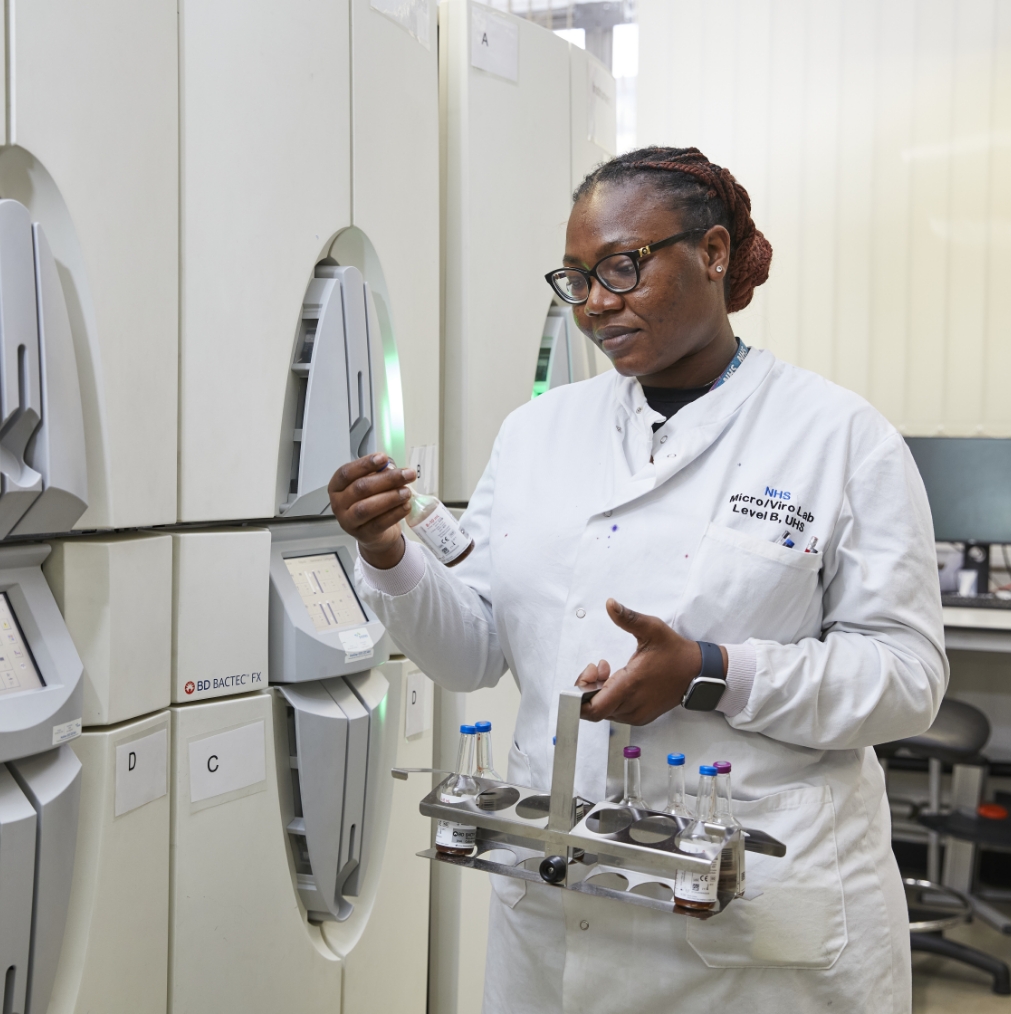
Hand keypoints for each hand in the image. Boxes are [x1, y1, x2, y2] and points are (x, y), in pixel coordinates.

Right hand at [328, 454, 416, 568]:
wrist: (373, 532)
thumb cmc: (370, 502)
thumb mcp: (371, 485)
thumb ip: (378, 474)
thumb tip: (390, 468)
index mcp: (337, 487)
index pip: (346, 473)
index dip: (365, 464)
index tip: (383, 457)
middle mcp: (338, 504)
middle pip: (360, 488)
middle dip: (387, 479)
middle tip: (407, 474)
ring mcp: (348, 521)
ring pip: (367, 507)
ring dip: (390, 497)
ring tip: (407, 491)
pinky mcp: (363, 535)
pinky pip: (379, 523)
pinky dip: (394, 513)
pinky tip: (406, 506)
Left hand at [576, 599, 727, 725]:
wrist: (697, 672)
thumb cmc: (675, 653)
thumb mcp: (652, 629)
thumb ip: (628, 617)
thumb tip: (611, 604)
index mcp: (630, 686)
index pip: (593, 708)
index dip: (580, 695)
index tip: (587, 674)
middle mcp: (631, 705)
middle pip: (593, 709)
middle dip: (588, 688)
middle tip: (596, 668)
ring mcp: (636, 714)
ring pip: (604, 711)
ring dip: (599, 692)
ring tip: (609, 671)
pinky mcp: (640, 717)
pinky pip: (615, 713)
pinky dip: (610, 698)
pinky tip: (619, 680)